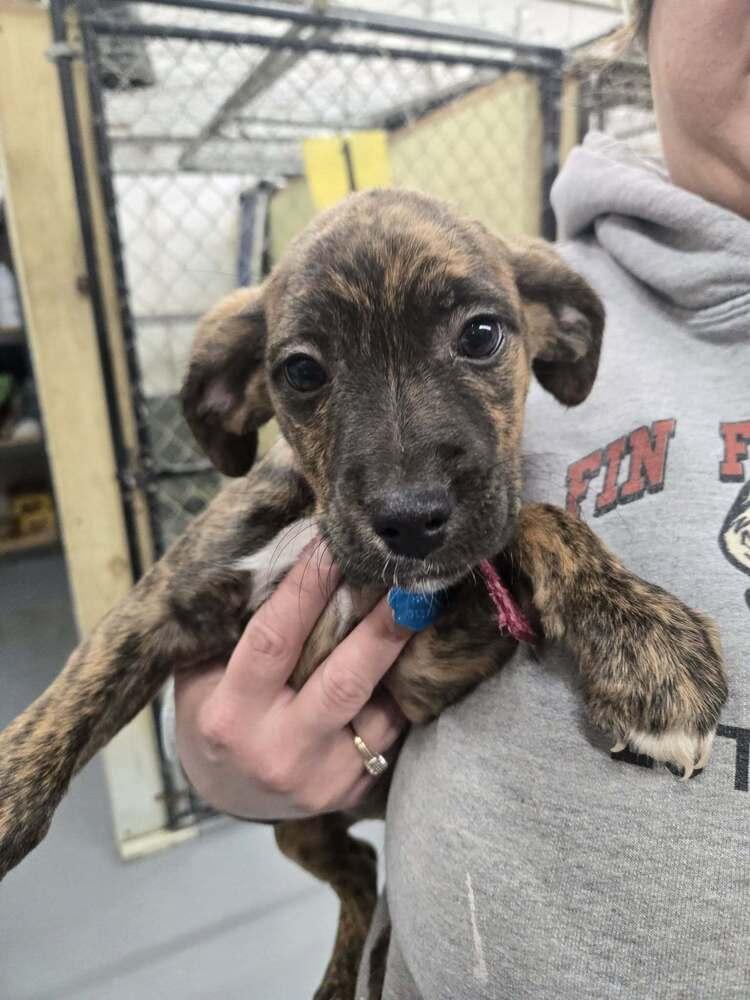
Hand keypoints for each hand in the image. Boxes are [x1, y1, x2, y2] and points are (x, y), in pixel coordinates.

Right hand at [174, 539, 410, 818]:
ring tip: (425, 608)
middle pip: (343, 680)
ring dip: (404, 658)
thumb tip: (286, 557)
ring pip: (379, 711)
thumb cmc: (214, 713)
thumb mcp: (204, 673)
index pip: (274, 640)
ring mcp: (320, 778)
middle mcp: (276, 751)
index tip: (334, 544)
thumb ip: (237, 627)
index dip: (307, 589)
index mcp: (230, 715)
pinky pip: (390, 734)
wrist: (227, 793)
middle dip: (382, 628)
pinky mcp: (351, 790)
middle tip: (412, 584)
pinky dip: (403, 692)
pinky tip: (418, 655)